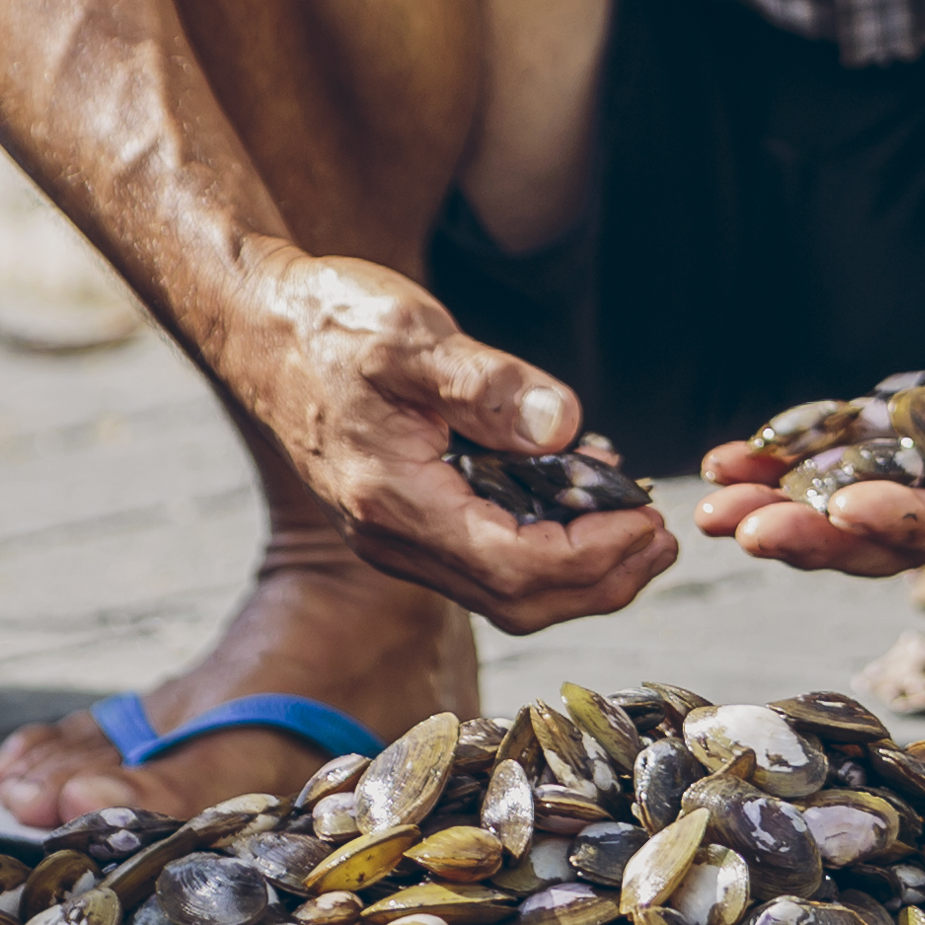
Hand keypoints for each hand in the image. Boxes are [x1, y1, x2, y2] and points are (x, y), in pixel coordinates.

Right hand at [230, 247, 674, 628]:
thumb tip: (566, 427)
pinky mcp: (404, 523)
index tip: (649, 517)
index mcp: (396, 501)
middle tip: (662, 538)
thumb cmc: (332, 323)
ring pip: (503, 592)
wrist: (262, 329)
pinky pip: (485, 561)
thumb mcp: (413, 335)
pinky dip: (544, 546)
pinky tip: (580, 499)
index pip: (516, 565)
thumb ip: (489, 385)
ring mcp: (396, 538)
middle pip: (517, 601)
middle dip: (602, 580)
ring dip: (580, 572)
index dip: (595, 553)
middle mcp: (393, 539)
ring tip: (638, 527)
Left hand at [689, 348, 924, 578]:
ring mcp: (918, 500)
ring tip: (714, 506)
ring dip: (776, 514)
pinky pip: (827, 472)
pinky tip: (727, 459)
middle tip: (744, 527)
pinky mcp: (891, 465)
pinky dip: (776, 466)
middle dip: (809, 537)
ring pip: (837, 519)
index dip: (902, 524)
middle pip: (875, 545)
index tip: (849, 506)